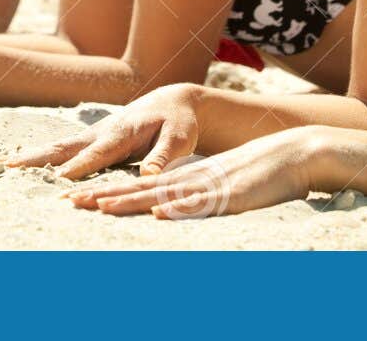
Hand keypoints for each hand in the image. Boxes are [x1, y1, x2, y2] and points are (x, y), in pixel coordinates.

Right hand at [6, 83, 205, 178]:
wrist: (172, 102)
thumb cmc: (178, 123)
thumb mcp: (179, 139)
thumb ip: (163, 156)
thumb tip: (147, 174)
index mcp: (123, 133)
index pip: (99, 153)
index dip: (80, 166)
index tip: (62, 179)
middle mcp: (102, 132)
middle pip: (67, 146)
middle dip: (41, 158)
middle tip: (13, 167)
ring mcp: (94, 135)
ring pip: (60, 146)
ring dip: (35, 157)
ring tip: (8, 166)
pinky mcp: (92, 139)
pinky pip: (65, 149)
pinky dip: (45, 157)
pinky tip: (26, 165)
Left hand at [61, 127, 322, 219]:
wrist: (294, 153)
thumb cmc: (259, 175)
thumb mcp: (220, 188)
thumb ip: (195, 197)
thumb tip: (165, 210)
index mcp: (186, 178)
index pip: (140, 186)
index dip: (109, 193)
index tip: (79, 199)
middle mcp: (191, 180)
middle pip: (141, 189)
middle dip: (105, 196)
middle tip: (72, 203)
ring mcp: (210, 186)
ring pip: (162, 195)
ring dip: (131, 201)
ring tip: (101, 206)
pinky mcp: (231, 195)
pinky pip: (201, 204)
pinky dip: (179, 208)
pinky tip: (159, 212)